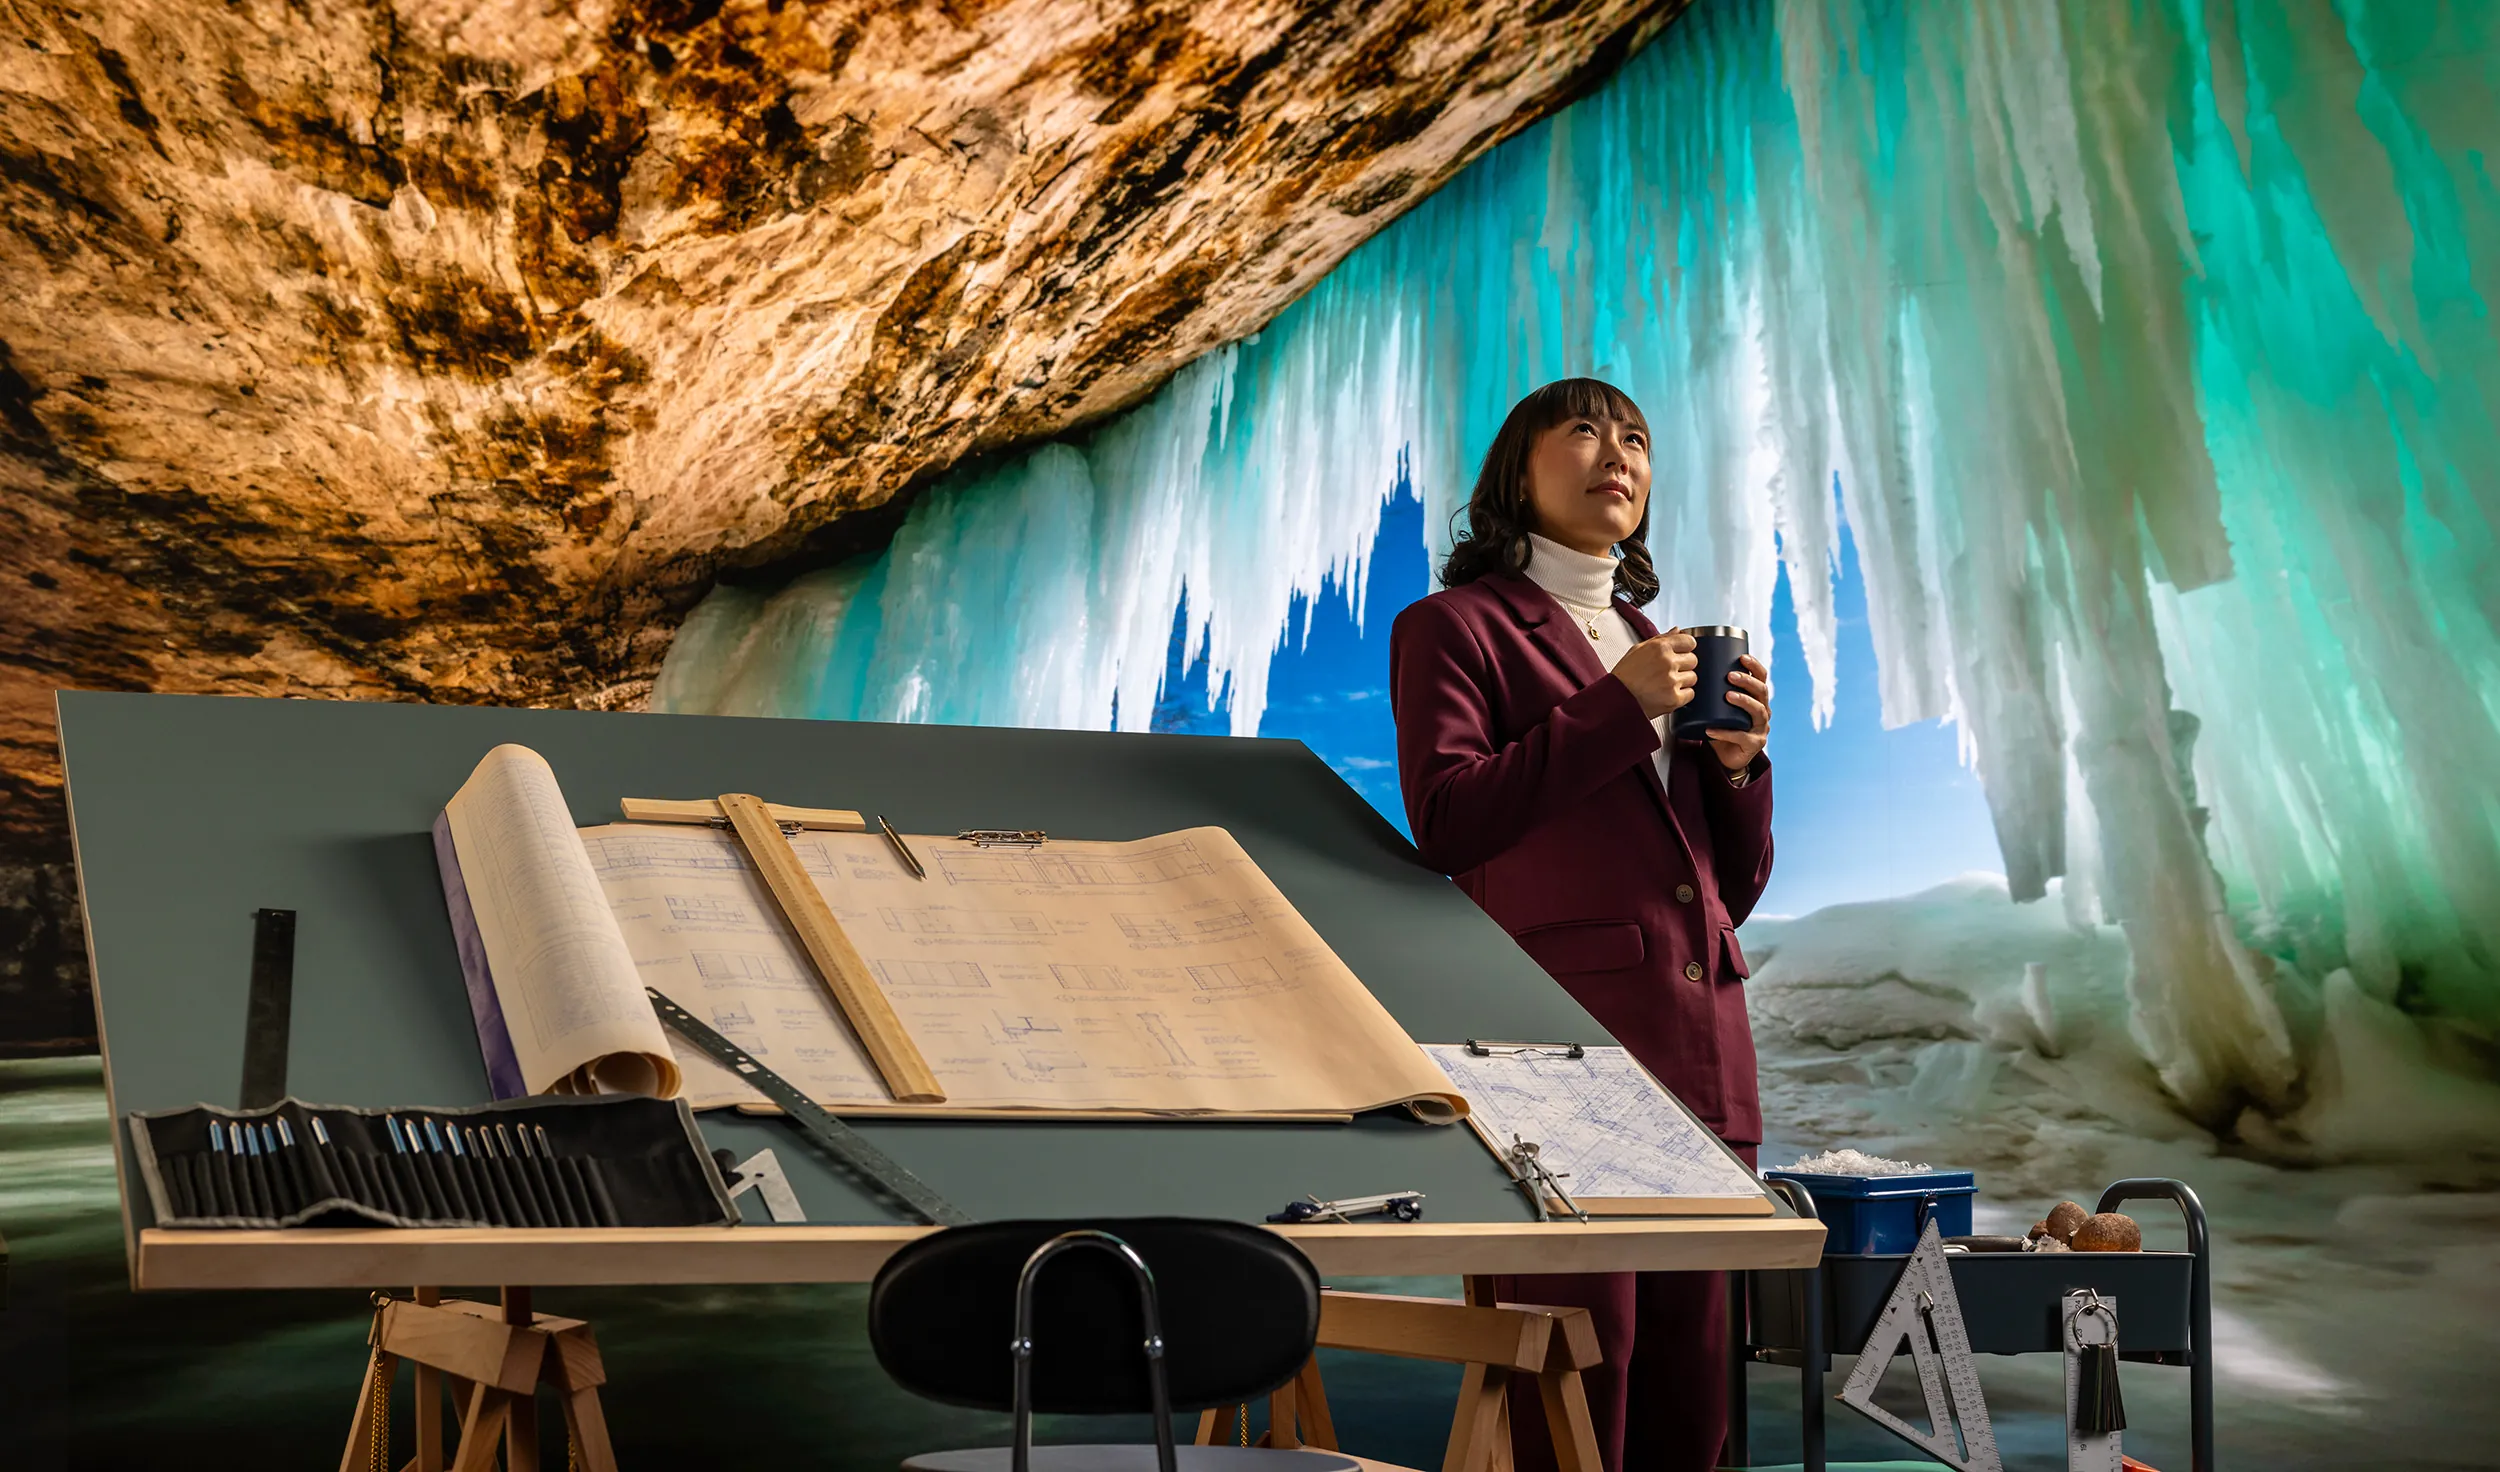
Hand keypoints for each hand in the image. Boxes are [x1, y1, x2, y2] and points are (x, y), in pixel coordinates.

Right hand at [1611, 630, 1697, 719]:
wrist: (1616, 700)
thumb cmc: (1624, 676)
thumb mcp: (1638, 650)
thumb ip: (1661, 639)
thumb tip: (1678, 631)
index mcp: (1660, 647)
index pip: (1689, 642)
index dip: (1685, 648)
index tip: (1681, 653)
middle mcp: (1667, 662)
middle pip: (1693, 660)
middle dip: (1684, 665)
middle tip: (1668, 672)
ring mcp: (1672, 681)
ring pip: (1693, 677)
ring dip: (1683, 681)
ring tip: (1665, 684)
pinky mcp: (1674, 698)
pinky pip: (1690, 694)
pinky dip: (1682, 695)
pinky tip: (1667, 693)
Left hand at [1706, 655, 1770, 770]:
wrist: (1724, 757)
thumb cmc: (1721, 727)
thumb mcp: (1718, 707)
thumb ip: (1710, 692)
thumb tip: (1687, 671)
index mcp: (1757, 699)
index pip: (1762, 678)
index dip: (1755, 667)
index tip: (1742, 657)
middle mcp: (1763, 711)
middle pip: (1762, 692)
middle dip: (1748, 681)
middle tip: (1730, 676)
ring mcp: (1761, 728)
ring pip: (1757, 711)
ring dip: (1743, 701)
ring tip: (1727, 696)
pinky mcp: (1754, 744)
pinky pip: (1741, 737)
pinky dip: (1725, 733)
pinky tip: (1711, 730)